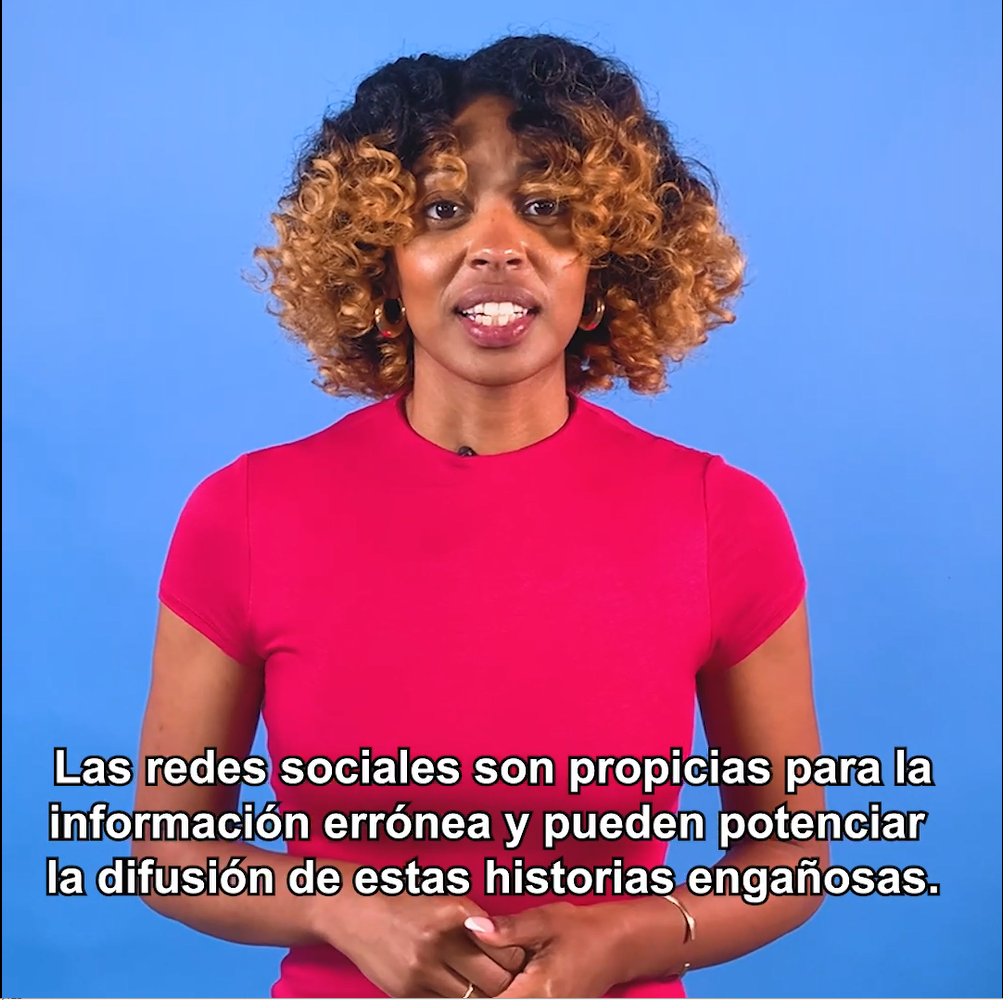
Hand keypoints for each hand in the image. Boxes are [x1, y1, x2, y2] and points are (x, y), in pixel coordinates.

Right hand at [318, 891, 527, 997]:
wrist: (355, 909)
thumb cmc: (405, 898)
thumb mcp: (445, 898)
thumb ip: (476, 922)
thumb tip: (509, 946)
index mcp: (455, 913)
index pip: (506, 951)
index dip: (517, 959)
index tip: (517, 959)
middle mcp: (439, 943)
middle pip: (495, 982)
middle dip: (506, 982)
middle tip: (507, 978)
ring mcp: (422, 971)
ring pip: (473, 999)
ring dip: (482, 993)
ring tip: (483, 984)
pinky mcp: (407, 991)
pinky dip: (457, 998)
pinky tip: (459, 988)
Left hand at [464, 902, 624, 997]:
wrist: (616, 945)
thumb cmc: (583, 931)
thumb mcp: (545, 921)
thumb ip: (508, 929)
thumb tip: (472, 928)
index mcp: (538, 993)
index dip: (470, 990)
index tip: (453, 977)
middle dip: (478, 988)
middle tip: (462, 970)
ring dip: (490, 990)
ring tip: (484, 970)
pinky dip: (502, 990)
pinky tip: (500, 975)